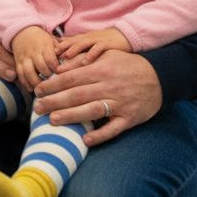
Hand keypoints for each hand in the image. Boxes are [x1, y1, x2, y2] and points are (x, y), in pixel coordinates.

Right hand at [11, 26, 59, 91]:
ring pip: (28, 72)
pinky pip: (20, 74)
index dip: (56, 69)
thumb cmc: (42, 40)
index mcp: (44, 46)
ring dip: (36, 82)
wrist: (23, 33)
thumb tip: (72, 63)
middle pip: (40, 67)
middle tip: (54, 84)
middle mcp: (34, 52)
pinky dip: (25, 83)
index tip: (60, 74)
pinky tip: (31, 89)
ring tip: (43, 89)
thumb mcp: (52, 41)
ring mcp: (25, 58)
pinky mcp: (18, 62)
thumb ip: (61, 51)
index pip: (50, 59)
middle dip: (48, 77)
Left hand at [32, 49, 161, 146]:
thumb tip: (59, 67)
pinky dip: (100, 135)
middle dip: (55, 101)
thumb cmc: (128, 65)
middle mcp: (109, 86)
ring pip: (92, 110)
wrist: (160, 77)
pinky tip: (85, 140)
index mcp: (101, 70)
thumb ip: (84, 60)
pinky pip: (114, 128)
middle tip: (37, 107)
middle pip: (77, 94)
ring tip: (53, 120)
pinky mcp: (130, 118)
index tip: (37, 90)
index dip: (52, 84)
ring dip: (72, 116)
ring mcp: (120, 103)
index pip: (71, 78)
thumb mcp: (107, 56)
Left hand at [56, 27, 130, 64]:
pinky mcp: (108, 44)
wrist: (125, 35)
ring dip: (73, 50)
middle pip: (71, 43)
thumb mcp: (90, 46)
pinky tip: (86, 62)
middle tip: (52, 58)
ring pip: (82, 44)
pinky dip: (92, 54)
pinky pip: (98, 48)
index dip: (56, 49)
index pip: (67, 43)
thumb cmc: (106, 43)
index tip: (46, 57)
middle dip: (61, 49)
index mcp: (83, 39)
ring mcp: (97, 40)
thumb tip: (64, 58)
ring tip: (65, 57)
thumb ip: (79, 51)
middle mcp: (87, 38)